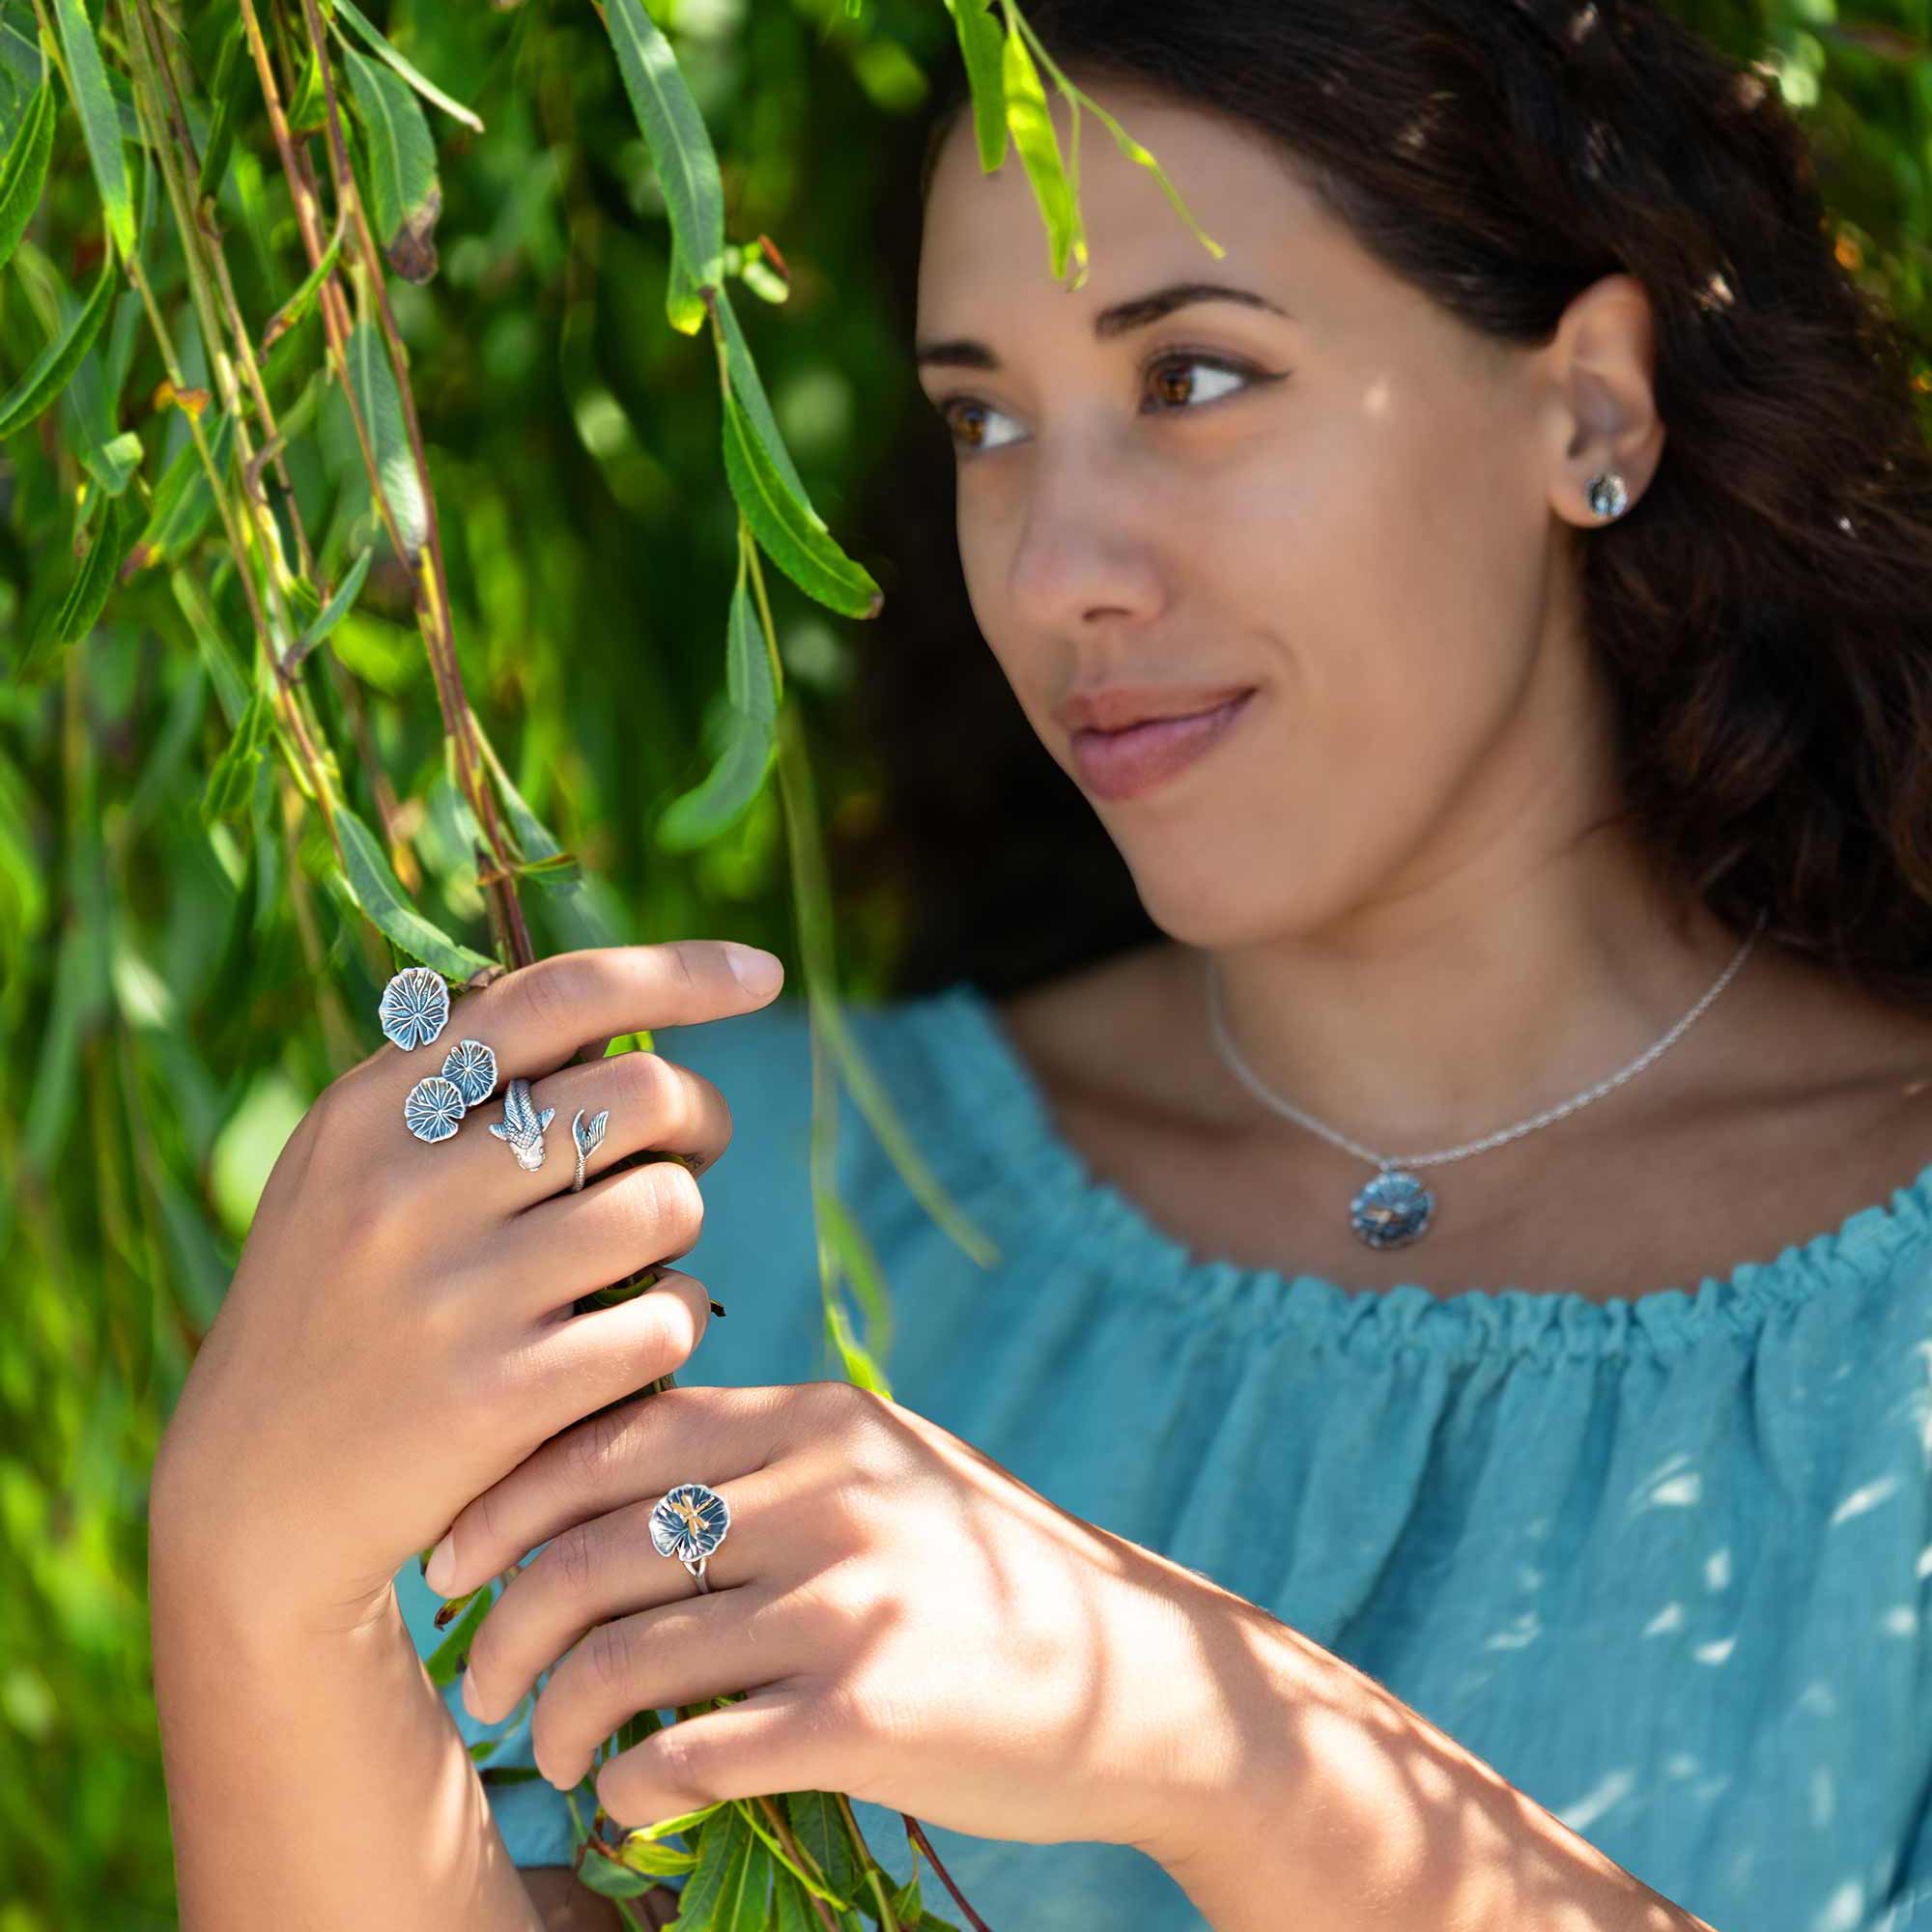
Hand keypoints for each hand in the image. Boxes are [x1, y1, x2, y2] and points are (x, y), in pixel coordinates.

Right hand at [148, 939, 785, 1627]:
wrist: (255, 1497)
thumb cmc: (339, 1305)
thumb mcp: (351, 1170)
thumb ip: (460, 1088)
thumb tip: (628, 1019)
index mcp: (371, 1111)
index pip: (552, 997)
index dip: (675, 973)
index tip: (765, 974)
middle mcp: (404, 1189)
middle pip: (642, 1094)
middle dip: (697, 1117)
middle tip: (687, 1150)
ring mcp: (452, 1295)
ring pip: (668, 1205)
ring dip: (679, 1226)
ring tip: (636, 1256)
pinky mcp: (501, 1397)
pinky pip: (668, 1319)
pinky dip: (675, 1320)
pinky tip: (629, 1339)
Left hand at [430, 1378, 1234, 1864]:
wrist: (1132, 1680)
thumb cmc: (984, 1574)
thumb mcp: (886, 1472)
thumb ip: (766, 1456)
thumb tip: (599, 1476)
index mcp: (819, 1419)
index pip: (613, 1436)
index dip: (505, 1497)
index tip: (449, 1556)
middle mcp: (827, 1491)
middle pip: (594, 1546)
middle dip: (500, 1622)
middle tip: (476, 1677)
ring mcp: (848, 1598)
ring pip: (622, 1656)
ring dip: (553, 1718)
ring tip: (543, 1748)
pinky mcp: (867, 1710)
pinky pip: (688, 1750)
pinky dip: (627, 1782)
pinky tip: (625, 1795)